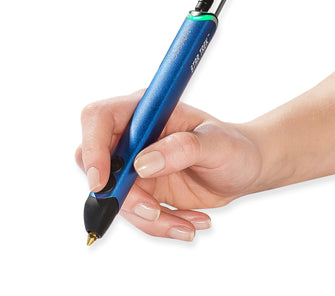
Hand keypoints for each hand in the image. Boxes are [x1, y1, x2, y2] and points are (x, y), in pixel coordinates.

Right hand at [75, 90, 261, 240]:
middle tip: (153, 210)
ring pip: (114, 196)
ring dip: (146, 217)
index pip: (99, 118)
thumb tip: (141, 165)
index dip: (92, 147)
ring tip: (186, 223)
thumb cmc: (233, 147)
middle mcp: (134, 135)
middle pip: (96, 161)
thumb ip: (182, 148)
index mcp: (145, 110)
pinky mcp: (142, 187)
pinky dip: (158, 224)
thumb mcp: (216, 143)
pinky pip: (135, 212)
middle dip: (119, 194)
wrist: (243, 168)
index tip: (102, 182)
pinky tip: (187, 222)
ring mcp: (135, 163)